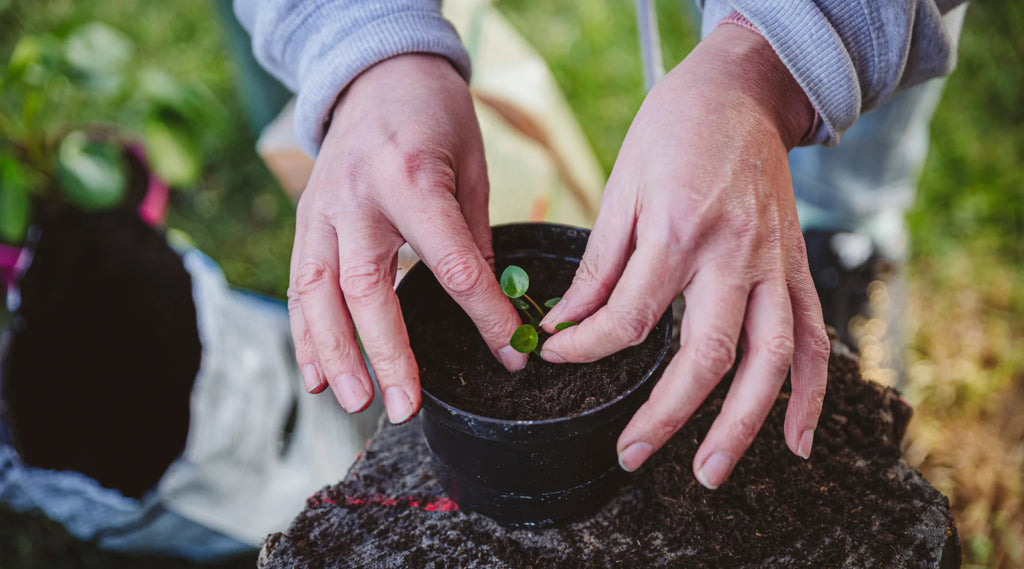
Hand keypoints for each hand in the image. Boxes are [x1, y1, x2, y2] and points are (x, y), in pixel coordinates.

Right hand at [288, 54, 526, 423]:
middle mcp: (360, 197)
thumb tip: (491, 307)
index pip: (450, 263)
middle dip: (387, 354)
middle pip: (368, 288)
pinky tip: (318, 376)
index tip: (512, 354)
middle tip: (405, 407)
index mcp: (413, 178)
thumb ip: (474, 238)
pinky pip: (299, 285)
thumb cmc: (436, 118)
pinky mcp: (306, 220)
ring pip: (319, 293)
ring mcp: (324, 209)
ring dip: (335, 354)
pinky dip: (305, 334)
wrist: (378, 73)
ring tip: (355, 402)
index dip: (484, 316)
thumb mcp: (473, 168)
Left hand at [538, 26, 829, 487]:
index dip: (587, 348)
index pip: (629, 318)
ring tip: (711, 471)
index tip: (559, 358)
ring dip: (742, 425)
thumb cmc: (673, 130)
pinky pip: (811, 337)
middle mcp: (732, 254)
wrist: (742, 89)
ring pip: (767, 360)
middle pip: (704, 354)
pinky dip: (810, 393)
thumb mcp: (621, 188)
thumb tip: (566, 325)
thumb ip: (600, 266)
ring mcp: (774, 264)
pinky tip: (796, 441)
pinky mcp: (797, 267)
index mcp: (676, 231)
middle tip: (631, 456)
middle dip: (665, 416)